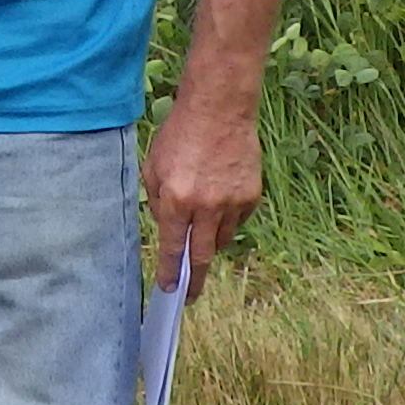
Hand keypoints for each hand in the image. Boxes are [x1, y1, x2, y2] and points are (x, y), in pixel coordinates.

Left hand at [145, 55, 264, 302]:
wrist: (220, 108)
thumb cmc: (181, 134)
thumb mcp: (154, 167)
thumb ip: (158, 202)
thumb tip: (168, 229)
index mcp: (177, 199)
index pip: (173, 248)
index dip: (170, 273)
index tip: (169, 289)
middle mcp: (206, 206)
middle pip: (202, 257)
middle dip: (195, 281)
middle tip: (190, 295)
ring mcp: (232, 202)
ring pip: (222, 240)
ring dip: (210, 243)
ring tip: (202, 230)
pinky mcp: (251, 195)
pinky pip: (237, 221)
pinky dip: (227, 219)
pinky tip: (219, 201)